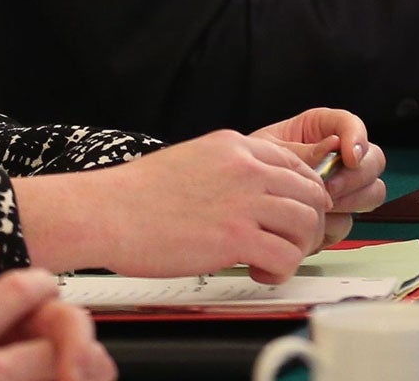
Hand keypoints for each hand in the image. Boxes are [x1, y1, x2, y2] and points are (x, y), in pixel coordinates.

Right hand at [12, 130, 329, 283]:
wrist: (107, 211)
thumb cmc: (137, 194)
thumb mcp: (192, 158)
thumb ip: (227, 167)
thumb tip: (248, 189)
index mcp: (235, 146)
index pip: (297, 163)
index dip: (306, 192)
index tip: (300, 212)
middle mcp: (246, 168)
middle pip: (311, 193)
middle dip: (309, 223)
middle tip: (292, 242)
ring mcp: (243, 200)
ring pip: (306, 223)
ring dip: (297, 248)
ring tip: (273, 260)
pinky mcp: (235, 237)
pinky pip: (286, 255)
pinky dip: (281, 270)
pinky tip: (259, 273)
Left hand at [252, 108, 386, 243]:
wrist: (231, 203)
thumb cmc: (245, 168)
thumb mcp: (266, 150)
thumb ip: (298, 150)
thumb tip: (329, 149)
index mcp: (319, 130)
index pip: (352, 124)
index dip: (357, 137)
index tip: (349, 154)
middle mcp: (336, 159)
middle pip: (374, 160)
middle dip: (356, 176)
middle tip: (330, 187)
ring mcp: (339, 190)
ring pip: (371, 193)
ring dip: (350, 201)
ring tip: (319, 207)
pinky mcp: (333, 219)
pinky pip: (347, 223)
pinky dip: (331, 226)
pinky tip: (310, 225)